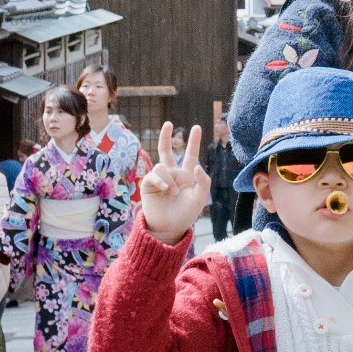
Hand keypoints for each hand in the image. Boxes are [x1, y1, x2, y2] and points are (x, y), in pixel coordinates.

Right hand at [140, 122, 210, 244]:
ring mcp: (160, 179)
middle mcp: (172, 175)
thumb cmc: (185, 214)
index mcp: (187, 176)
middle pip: (167, 151)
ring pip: (162, 165)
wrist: (169, 228)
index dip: (193, 142)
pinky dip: (160, 181)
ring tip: (172, 192)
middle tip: (168, 123)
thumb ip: (203, 181)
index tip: (196, 127)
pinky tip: (165, 189)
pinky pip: (153, 175)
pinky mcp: (149, 185)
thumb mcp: (200, 198)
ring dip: (169, 179)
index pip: (190, 156)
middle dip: (166, 137)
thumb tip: (198, 166)